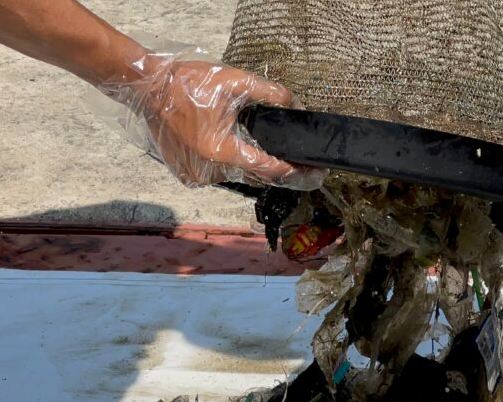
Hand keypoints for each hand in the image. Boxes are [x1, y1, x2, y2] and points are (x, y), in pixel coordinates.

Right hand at [131, 58, 321, 188]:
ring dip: (247, 161)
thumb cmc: (187, 83)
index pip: (269, 168)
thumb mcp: (234, 81)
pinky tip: (225, 144)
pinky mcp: (187, 175)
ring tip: (252, 143)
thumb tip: (295, 104)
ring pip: (236, 174)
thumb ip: (269, 93)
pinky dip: (226, 162)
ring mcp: (197, 176)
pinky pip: (217, 173)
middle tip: (295, 160)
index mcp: (222, 151)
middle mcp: (210, 171)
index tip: (314, 172)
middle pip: (254, 174)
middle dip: (275, 166)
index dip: (294, 170)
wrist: (147, 87)